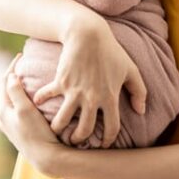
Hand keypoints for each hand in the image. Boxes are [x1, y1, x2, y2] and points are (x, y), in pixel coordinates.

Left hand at [0, 67, 63, 175]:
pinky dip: (24, 99)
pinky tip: (33, 98)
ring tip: (28, 78)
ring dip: (19, 88)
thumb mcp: (25, 109)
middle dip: (14, 76)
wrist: (47, 159)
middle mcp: (4, 119)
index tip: (21, 56)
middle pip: (7, 91)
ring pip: (13, 101)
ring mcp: (12, 126)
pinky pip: (19, 110)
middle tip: (25, 64)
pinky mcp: (21, 132)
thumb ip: (15, 91)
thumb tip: (10, 76)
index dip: (12, 67)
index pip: (4, 82)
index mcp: (2, 110)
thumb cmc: (37, 133)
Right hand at [36, 13, 146, 146]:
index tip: (103, 144)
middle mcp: (92, 99)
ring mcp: (74, 91)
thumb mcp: (131, 70)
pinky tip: (38, 103)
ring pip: (62, 121)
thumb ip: (139, 91)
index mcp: (110, 98)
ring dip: (58, 129)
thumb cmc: (111, 51)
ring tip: (57, 130)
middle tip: (75, 140)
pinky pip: (47, 96)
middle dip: (79, 140)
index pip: (111, 128)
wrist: (89, 34)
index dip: (108, 140)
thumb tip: (140, 111)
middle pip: (84, 130)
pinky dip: (40, 100)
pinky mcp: (60, 82)